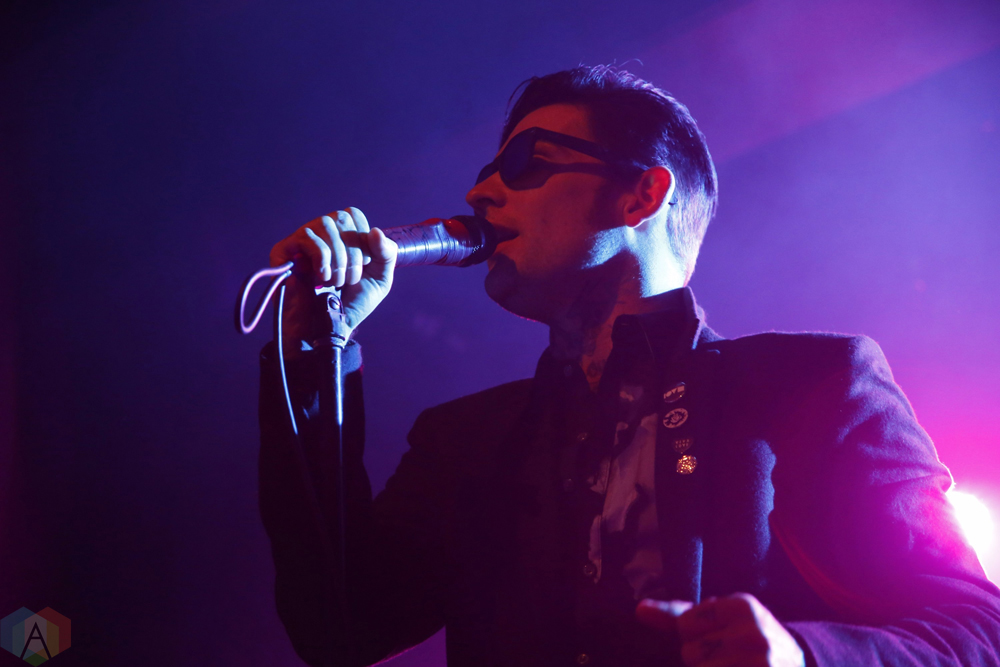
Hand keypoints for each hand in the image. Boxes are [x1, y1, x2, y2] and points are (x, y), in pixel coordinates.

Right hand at [269, 207, 396, 347]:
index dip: (364, 240)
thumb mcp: (380, 279)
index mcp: (342, 234)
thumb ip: (386, 253)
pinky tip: (322, 278)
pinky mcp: (284, 250)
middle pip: (341, 217)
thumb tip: (375, 230)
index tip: (364, 266)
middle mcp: (321, 232)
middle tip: (350, 280)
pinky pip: (308, 238)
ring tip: (336, 282)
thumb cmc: (352, 304)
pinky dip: (322, 258)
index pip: (353, 214)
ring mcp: (302, 240)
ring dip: (338, 258)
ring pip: (325, 225)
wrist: (329, 328)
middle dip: (353, 252)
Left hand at [636, 594, 805, 666]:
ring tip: (733, 666)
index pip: (685, 625)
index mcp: (742, 607)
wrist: (799, 665)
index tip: (720, 638)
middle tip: (729, 658)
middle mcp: (753, 635)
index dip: (696, 636)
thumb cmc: (750, 639)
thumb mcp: (723, 617)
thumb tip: (640, 611)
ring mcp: (758, 664)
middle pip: (691, 653)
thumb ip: (679, 614)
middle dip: (703, 659)